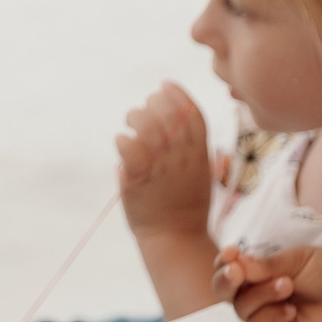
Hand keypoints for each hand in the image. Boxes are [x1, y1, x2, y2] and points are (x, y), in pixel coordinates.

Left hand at [116, 82, 211, 243]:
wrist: (175, 236)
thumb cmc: (184, 203)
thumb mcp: (197, 171)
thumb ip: (187, 147)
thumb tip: (164, 121)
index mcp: (200, 155)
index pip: (194, 116)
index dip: (179, 95)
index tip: (164, 85)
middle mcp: (182, 159)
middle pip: (172, 117)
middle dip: (156, 102)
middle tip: (145, 104)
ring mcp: (162, 170)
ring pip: (150, 130)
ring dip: (137, 117)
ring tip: (131, 121)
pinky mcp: (140, 181)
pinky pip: (132, 152)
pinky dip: (124, 140)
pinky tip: (121, 139)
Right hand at [216, 245, 321, 321]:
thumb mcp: (297, 259)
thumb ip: (265, 264)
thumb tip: (235, 264)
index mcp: (260, 272)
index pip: (228, 268)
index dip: (224, 262)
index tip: (231, 253)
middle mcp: (258, 293)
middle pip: (224, 291)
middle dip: (225, 280)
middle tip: (236, 271)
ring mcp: (267, 314)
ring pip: (240, 308)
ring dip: (259, 294)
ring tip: (287, 285)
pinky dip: (270, 315)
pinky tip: (291, 310)